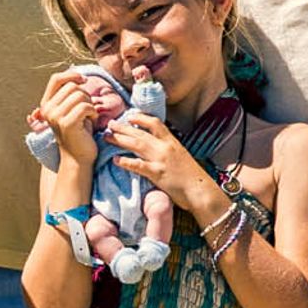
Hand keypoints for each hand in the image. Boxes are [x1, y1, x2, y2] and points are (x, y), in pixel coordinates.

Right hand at [32, 68, 112, 162]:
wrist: (78, 158)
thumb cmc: (79, 133)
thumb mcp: (70, 110)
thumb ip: (69, 94)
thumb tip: (78, 74)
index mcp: (46, 105)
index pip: (56, 79)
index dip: (71, 75)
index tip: (84, 80)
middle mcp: (48, 110)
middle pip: (72, 86)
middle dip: (85, 95)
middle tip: (87, 111)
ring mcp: (56, 116)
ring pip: (80, 95)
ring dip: (90, 105)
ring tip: (88, 118)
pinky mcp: (67, 123)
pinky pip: (86, 106)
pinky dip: (93, 113)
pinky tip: (91, 122)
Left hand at [102, 107, 221, 223]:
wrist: (201, 190)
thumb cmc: (192, 177)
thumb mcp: (181, 157)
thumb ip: (169, 150)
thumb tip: (156, 147)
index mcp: (172, 141)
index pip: (155, 123)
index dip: (140, 118)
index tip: (129, 116)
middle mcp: (165, 147)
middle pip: (140, 132)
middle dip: (123, 127)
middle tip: (110, 124)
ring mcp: (161, 159)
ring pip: (136, 144)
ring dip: (119, 140)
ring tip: (107, 137)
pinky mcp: (157, 173)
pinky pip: (137, 165)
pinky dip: (125, 161)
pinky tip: (115, 160)